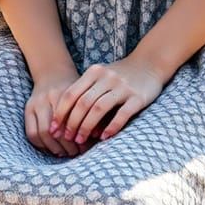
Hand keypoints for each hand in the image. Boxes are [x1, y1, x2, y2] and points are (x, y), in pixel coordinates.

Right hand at [24, 65, 99, 157]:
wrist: (54, 73)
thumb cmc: (76, 89)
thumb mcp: (86, 95)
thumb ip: (91, 113)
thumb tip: (96, 136)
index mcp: (66, 92)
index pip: (70, 121)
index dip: (77, 137)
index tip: (86, 147)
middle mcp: (49, 96)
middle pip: (55, 129)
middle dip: (66, 145)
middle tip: (76, 152)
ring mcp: (36, 102)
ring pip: (42, 132)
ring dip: (54, 147)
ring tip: (65, 152)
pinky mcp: (28, 108)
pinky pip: (31, 133)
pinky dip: (42, 145)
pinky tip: (53, 147)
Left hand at [49, 56, 163, 144]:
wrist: (149, 63)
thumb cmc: (120, 75)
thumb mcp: (101, 76)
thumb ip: (86, 91)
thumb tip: (66, 119)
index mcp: (94, 72)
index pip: (71, 93)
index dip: (60, 112)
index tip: (54, 128)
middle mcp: (107, 77)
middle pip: (82, 103)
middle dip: (72, 123)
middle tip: (67, 137)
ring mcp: (123, 86)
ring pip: (98, 109)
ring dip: (87, 127)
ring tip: (81, 141)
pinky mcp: (137, 97)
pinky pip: (122, 114)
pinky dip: (111, 127)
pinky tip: (103, 138)